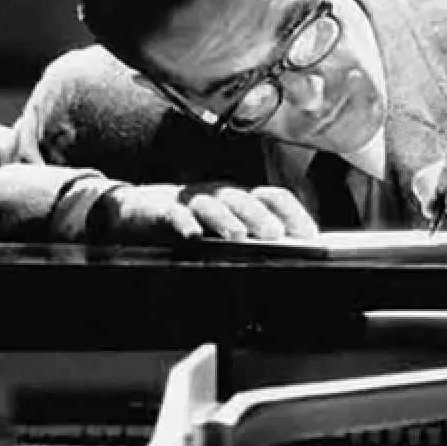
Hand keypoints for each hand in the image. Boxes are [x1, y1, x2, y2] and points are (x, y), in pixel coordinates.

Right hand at [90, 182, 318, 243]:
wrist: (137, 211)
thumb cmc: (191, 221)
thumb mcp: (225, 226)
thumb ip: (252, 235)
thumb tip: (290, 252)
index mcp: (241, 197)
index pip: (274, 197)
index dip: (293, 213)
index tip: (310, 235)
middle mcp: (220, 194)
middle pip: (244, 199)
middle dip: (261, 216)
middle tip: (275, 235)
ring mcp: (191, 199)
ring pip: (212, 204)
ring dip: (226, 220)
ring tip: (238, 237)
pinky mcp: (162, 209)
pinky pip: (174, 215)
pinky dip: (183, 224)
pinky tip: (192, 237)